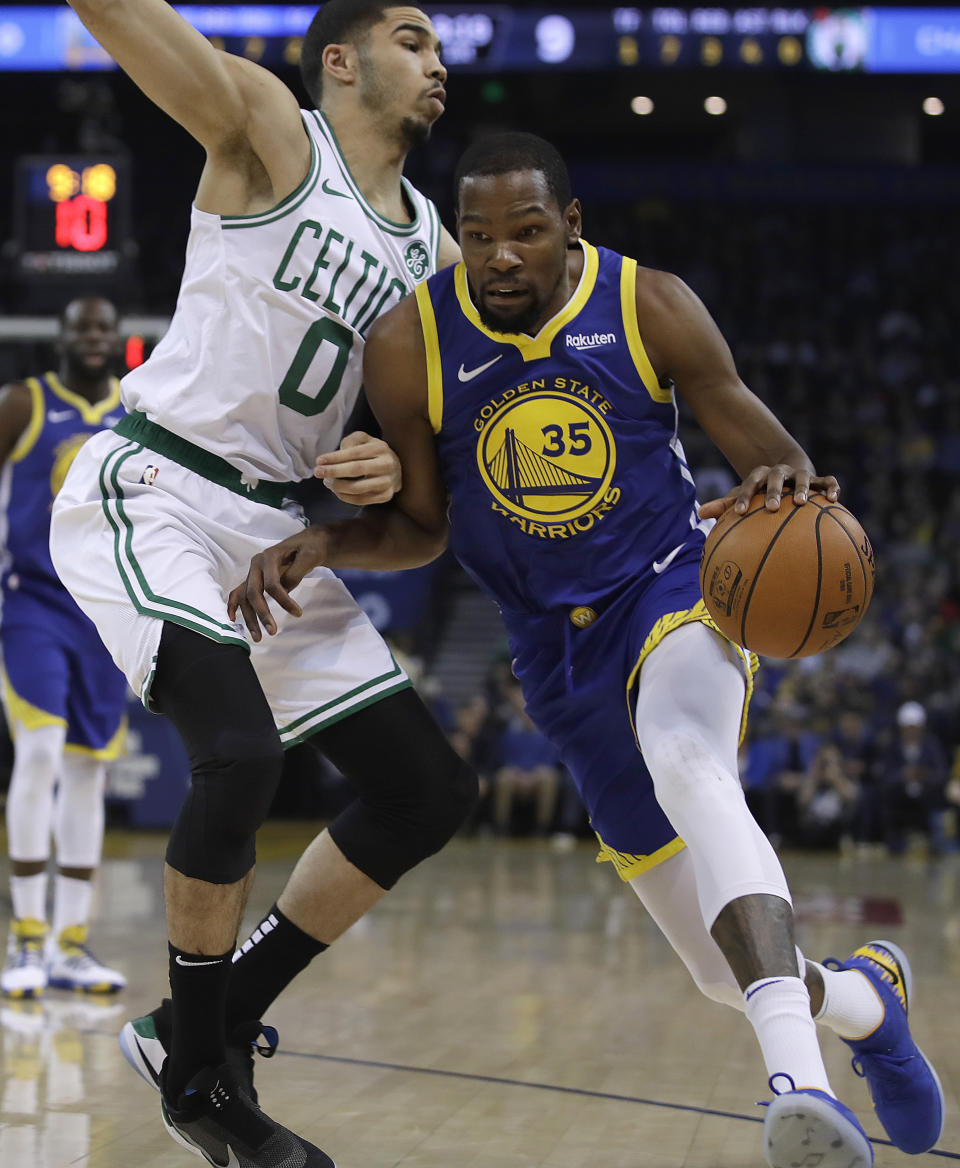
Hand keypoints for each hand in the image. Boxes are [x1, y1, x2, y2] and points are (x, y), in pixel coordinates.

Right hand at [227, 528, 328, 641]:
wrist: (307, 543)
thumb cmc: (310, 548)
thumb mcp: (310, 556)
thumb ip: (296, 571)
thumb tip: (284, 589)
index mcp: (269, 556)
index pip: (272, 583)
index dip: (284, 600)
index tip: (298, 614)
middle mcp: (256, 564)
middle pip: (253, 592)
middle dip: (262, 613)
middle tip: (273, 632)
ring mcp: (253, 572)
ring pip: (244, 597)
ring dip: (248, 618)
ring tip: (258, 638)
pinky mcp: (253, 579)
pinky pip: (238, 593)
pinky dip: (233, 605)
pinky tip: (232, 619)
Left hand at [315, 431, 400, 504]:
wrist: (397, 469)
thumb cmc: (373, 453)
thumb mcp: (364, 440)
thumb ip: (351, 441)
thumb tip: (338, 455)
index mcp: (381, 448)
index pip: (354, 453)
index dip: (335, 457)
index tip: (319, 461)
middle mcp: (387, 465)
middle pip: (356, 469)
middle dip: (333, 471)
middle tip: (317, 472)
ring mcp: (388, 482)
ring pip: (358, 488)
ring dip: (337, 486)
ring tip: (326, 482)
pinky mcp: (386, 496)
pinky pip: (361, 500)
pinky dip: (345, 497)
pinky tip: (337, 491)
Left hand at [698, 464, 839, 518]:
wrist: (787, 470)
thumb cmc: (761, 491)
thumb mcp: (744, 496)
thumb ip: (724, 505)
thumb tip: (699, 514)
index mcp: (760, 476)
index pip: (749, 483)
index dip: (743, 496)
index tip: (738, 512)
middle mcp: (779, 473)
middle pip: (775, 478)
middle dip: (773, 491)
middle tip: (772, 508)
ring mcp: (800, 474)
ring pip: (802, 478)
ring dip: (801, 488)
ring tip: (801, 503)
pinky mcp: (818, 479)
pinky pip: (828, 481)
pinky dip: (831, 487)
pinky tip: (834, 499)